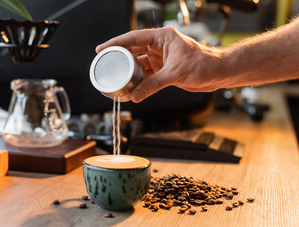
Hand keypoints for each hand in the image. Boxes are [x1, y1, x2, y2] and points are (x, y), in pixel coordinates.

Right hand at [96, 27, 223, 102]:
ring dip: (129, 71)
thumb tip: (136, 95)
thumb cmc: (204, 64)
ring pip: (139, 64)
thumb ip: (153, 84)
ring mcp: (161, 58)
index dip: (115, 43)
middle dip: (119, 57)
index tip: (102, 49)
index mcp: (162, 38)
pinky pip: (147, 74)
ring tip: (116, 77)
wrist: (218, 73)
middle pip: (133, 50)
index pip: (133, 38)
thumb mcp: (175, 73)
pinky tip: (132, 86)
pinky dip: (140, 80)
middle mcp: (160, 46)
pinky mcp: (164, 69)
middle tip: (105, 63)